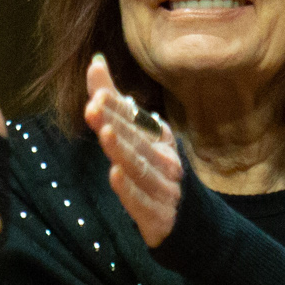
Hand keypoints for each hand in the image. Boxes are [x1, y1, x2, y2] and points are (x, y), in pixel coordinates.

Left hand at [83, 51, 182, 248]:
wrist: (191, 223)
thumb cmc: (157, 171)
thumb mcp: (137, 135)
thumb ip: (114, 101)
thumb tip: (95, 61)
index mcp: (160, 138)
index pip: (136, 120)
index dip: (117, 108)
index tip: (97, 95)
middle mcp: (165, 161)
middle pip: (138, 141)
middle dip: (116, 124)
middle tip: (94, 107)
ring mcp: (165, 189)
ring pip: (141, 169)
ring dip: (123, 151)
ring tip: (105, 135)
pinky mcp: (159, 218)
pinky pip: (143, 203)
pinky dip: (130, 190)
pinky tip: (115, 176)